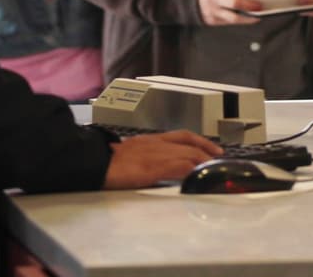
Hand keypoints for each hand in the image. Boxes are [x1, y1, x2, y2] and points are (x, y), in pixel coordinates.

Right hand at [102, 130, 222, 188]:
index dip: (200, 140)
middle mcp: (155, 144)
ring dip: (203, 162)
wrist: (92, 162)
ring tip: (214, 170)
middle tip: (220, 161)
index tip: (213, 148)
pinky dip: (192, 171)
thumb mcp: (128, 153)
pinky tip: (198, 177)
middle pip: (189, 145)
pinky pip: (178, 168)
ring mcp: (154, 155)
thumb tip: (151, 164)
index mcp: (149, 140)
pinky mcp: (152, 169)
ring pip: (188, 155)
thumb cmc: (104, 160)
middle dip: (207, 152)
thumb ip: (143, 155)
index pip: (182, 136)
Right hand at [197, 0, 261, 25]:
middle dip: (249, 6)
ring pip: (233, 18)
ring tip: (256, 17)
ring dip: (247, 18)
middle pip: (235, 3)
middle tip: (259, 7)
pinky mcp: (214, 21)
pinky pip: (230, 23)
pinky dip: (240, 21)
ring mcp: (214, 11)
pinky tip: (247, 20)